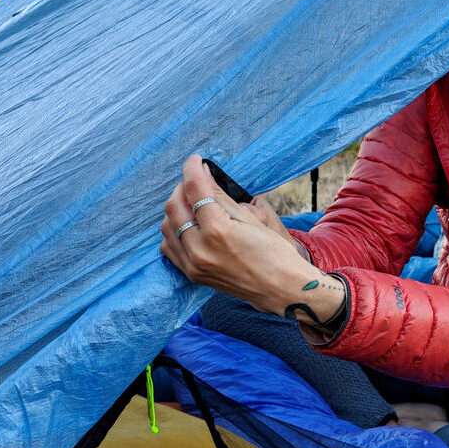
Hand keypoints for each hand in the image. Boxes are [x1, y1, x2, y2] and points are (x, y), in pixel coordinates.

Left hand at [160, 155, 342, 325]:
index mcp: (218, 230)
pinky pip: (169, 247)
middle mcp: (200, 249)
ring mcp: (193, 265)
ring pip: (167, 226)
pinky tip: (189, 225)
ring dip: (176, 209)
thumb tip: (203, 174)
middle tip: (195, 181)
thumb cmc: (274, 252)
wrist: (281, 288)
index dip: (192, 169)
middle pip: (174, 206)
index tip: (195, 160)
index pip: (195, 189)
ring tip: (193, 203)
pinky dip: (174, 231)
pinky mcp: (192, 275)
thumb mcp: (249, 218)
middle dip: (181, 188)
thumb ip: (220, 196)